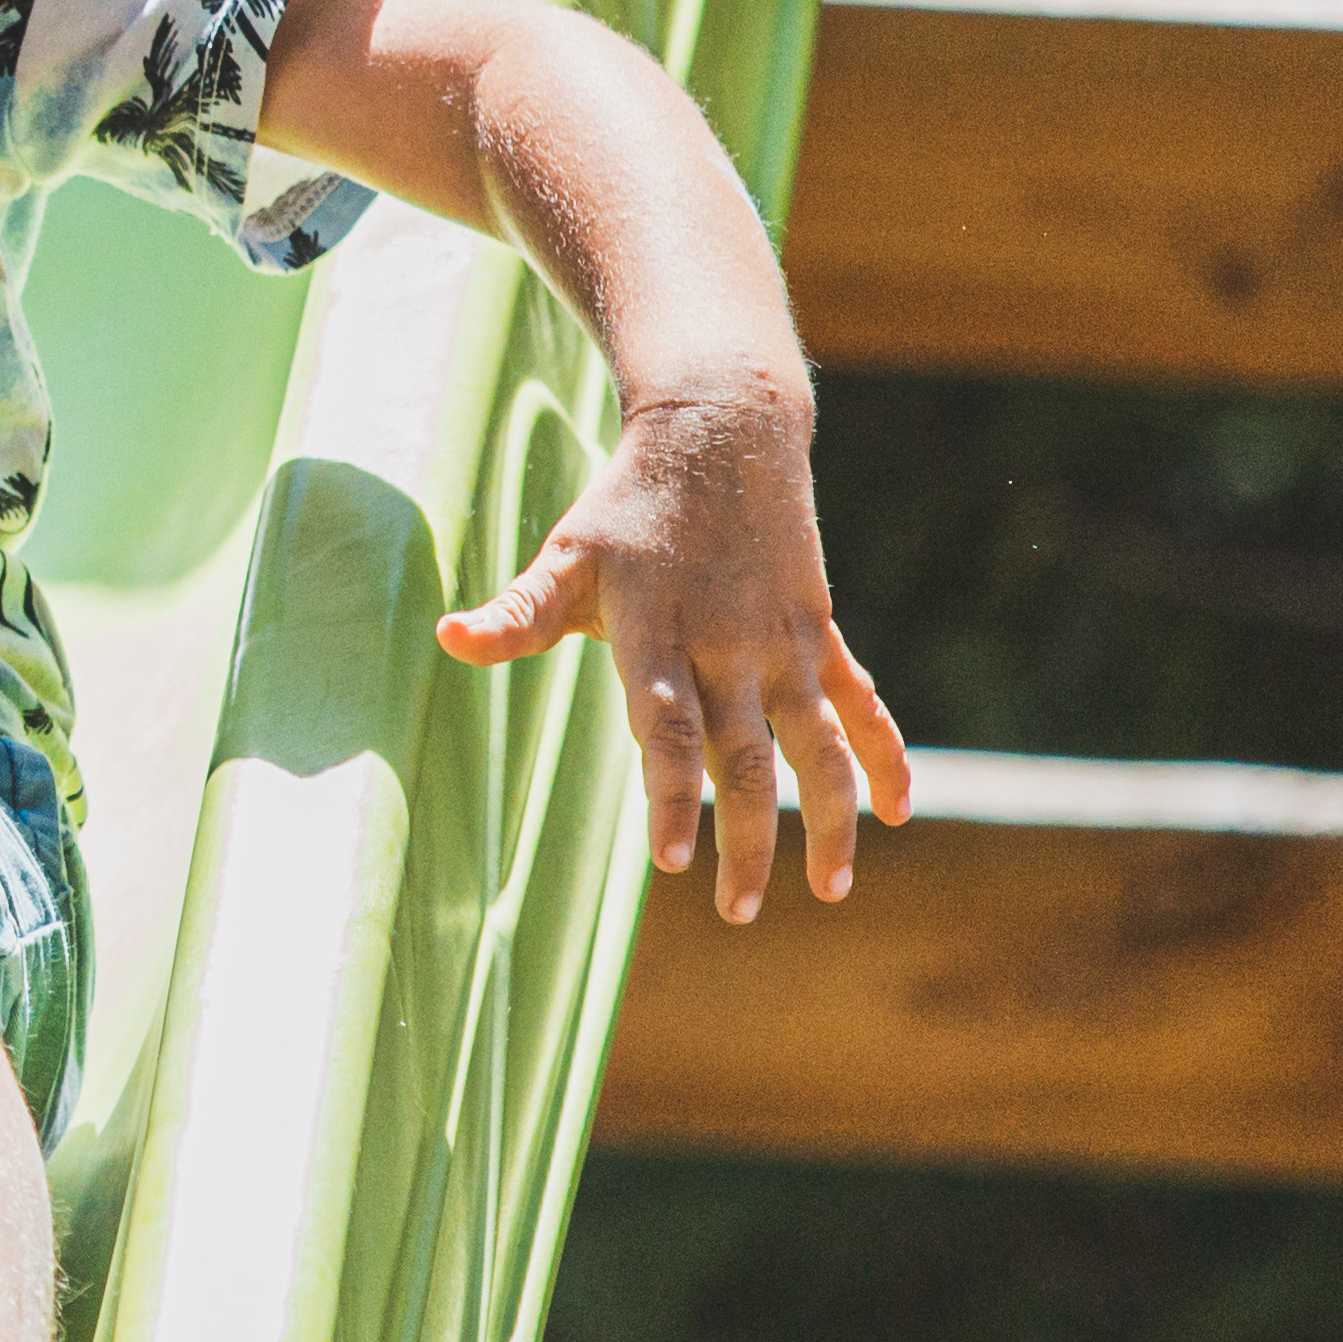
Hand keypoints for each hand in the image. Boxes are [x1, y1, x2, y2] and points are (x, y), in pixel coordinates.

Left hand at [435, 381, 908, 921]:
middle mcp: (729, 645)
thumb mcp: (565, 554)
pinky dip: (884, 757)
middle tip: (736, 911)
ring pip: (818, 746)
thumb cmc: (625, 506)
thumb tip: (447, 640)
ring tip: (829, 890)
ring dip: (830, 820)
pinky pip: (862, 705)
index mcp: (657, 633)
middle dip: (747, 841)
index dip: (671, 795)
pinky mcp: (820, 632)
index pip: (667, 730)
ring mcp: (783, 642)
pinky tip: (895, 812)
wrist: (721, 430)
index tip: (675, 863)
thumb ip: (516, 613)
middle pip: (745, 759)